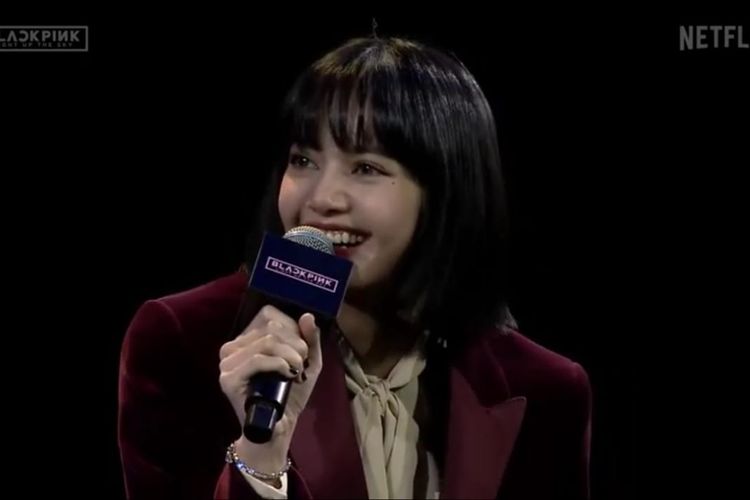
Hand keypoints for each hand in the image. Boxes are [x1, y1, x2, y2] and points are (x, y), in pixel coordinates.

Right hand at [219, 305, 322, 438]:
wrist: (278, 429)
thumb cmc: (290, 395)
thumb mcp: (307, 363)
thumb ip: (310, 339)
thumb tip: (307, 316)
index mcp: (247, 340)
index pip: (269, 315)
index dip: (291, 328)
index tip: (302, 349)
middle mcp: (233, 347)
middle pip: (271, 327)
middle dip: (295, 344)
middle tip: (302, 364)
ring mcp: (228, 363)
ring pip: (266, 341)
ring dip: (290, 355)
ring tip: (296, 371)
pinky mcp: (228, 378)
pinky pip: (257, 359)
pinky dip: (278, 364)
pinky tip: (287, 373)